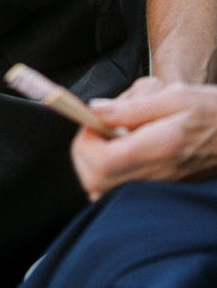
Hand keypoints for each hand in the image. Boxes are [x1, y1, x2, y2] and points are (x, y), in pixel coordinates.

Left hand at [71, 77, 216, 199]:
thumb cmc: (211, 110)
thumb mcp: (174, 95)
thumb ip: (131, 106)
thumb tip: (95, 111)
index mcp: (159, 148)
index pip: (103, 162)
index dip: (85, 143)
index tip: (90, 121)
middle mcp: (157, 174)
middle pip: (96, 182)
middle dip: (83, 154)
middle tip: (93, 129)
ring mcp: (159, 186)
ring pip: (105, 191)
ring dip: (93, 166)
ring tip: (105, 139)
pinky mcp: (161, 189)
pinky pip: (121, 191)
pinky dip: (108, 174)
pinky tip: (120, 150)